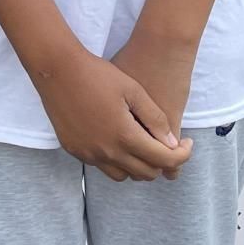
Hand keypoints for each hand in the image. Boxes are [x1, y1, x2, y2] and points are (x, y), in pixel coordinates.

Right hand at [35, 45, 193, 182]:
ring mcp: (87, 153)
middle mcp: (106, 151)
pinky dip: (115, 159)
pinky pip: (101, 166)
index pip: (164, 160)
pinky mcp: (74, 150)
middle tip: (166, 145)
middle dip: (162, 162)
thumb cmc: (98, 74)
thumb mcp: (134, 90)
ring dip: (137, 165)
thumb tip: (172, 143)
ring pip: (123, 176)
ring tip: (141, 144)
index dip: (182, 155)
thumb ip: (156, 119)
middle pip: (146, 174)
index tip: (187, 143)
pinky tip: (117, 139)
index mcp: (125, 136)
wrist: (56, 69)